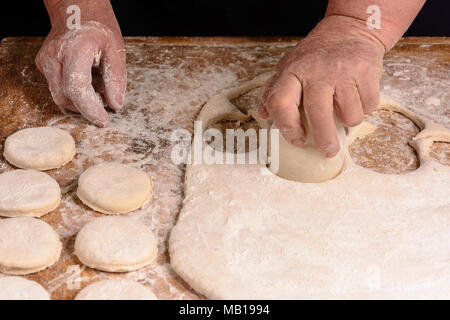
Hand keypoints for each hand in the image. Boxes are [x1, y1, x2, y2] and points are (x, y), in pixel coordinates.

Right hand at [36, 0, 125, 126]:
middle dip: (86, 108)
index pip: (77, 86)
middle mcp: (54, 55)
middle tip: (104, 107)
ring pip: (59, 95)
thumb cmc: (98, 28)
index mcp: (76, 48)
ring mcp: (45, 60)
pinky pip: (56, 88)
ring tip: (96, 92)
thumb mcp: (116, 49)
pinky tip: (85, 85)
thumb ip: (116, 78)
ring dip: (79, 102)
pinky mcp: (42, 65)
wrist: (76, 10)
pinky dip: (72, 93)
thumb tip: (116, 104)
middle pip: (65, 96)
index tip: (103, 120)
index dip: (90, 108)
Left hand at [259, 16, 384, 156]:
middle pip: (318, 115)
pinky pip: (368, 106)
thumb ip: (273, 91)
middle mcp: (316, 71)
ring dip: (350, 121)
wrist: (350, 28)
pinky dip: (365, 108)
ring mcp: (342, 71)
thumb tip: (263, 115)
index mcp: (292, 71)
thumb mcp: (288, 67)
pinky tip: (358, 97)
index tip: (297, 140)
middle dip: (324, 139)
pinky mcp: (366, 71)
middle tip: (328, 151)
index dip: (287, 127)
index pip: (280, 103)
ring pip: (350, 115)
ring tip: (345, 111)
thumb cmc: (315, 55)